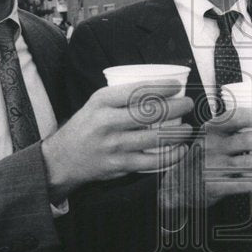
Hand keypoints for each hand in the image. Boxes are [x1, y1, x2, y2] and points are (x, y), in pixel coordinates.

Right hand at [41, 81, 193, 200]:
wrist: (62, 159)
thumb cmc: (86, 127)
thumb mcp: (95, 104)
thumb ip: (120, 97)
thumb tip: (158, 88)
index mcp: (101, 102)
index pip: (136, 91)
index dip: (161, 87)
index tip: (176, 86)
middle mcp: (106, 122)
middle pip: (149, 113)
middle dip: (176, 107)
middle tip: (189, 104)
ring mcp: (113, 145)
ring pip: (154, 138)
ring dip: (177, 132)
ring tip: (188, 128)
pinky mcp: (119, 165)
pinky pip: (152, 162)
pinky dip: (171, 156)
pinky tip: (181, 149)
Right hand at [159, 105, 251, 210]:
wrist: (179, 184)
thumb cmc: (203, 156)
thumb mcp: (210, 137)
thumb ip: (230, 129)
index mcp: (211, 129)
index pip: (236, 117)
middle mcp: (211, 146)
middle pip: (249, 141)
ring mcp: (212, 167)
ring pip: (250, 163)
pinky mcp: (215, 186)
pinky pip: (246, 184)